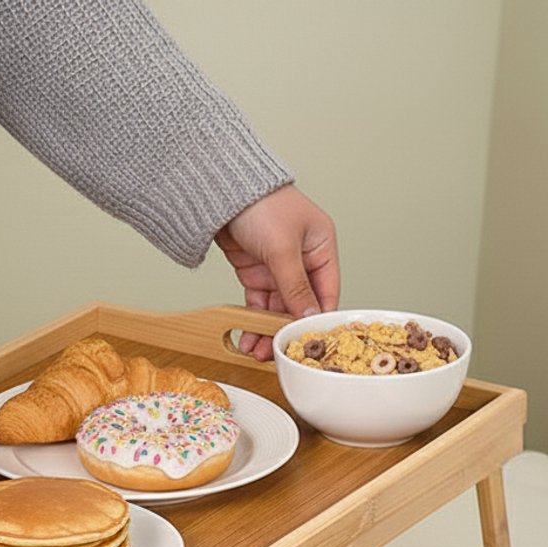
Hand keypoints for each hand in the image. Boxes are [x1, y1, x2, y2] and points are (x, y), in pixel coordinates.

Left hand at [214, 184, 340, 360]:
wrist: (220, 193)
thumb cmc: (260, 203)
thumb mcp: (282, 248)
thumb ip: (296, 285)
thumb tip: (308, 314)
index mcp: (321, 247)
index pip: (327, 292)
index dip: (318, 319)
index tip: (310, 343)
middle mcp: (303, 259)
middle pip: (300, 305)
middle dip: (288, 330)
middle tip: (280, 353)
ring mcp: (279, 268)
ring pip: (278, 309)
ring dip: (268, 331)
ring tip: (259, 352)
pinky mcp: (257, 273)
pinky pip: (258, 304)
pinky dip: (253, 321)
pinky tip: (249, 338)